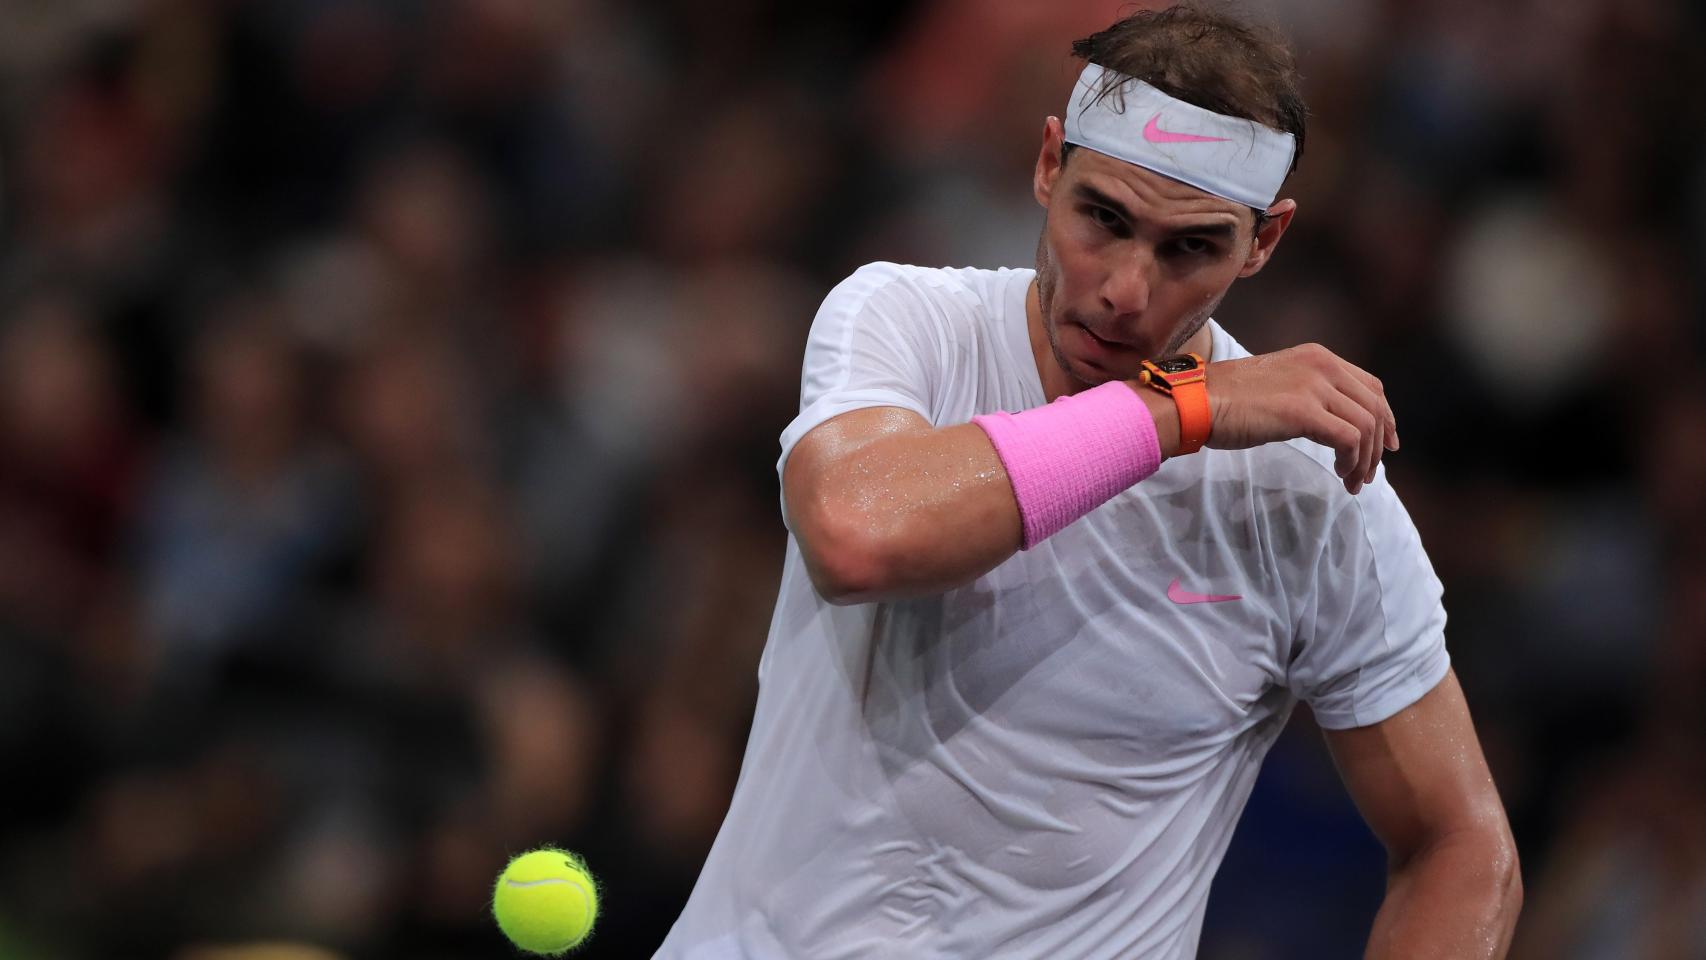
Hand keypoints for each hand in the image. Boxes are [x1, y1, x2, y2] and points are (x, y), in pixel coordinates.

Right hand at [1202, 343, 1398, 493]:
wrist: (1197, 401)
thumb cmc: (1225, 400)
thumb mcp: (1278, 387)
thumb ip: (1307, 395)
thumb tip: (1330, 424)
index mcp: (1318, 357)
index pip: (1371, 386)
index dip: (1385, 417)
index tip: (1386, 444)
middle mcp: (1323, 365)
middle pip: (1375, 407)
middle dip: (1378, 446)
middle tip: (1368, 474)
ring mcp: (1314, 386)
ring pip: (1367, 426)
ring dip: (1365, 460)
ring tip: (1352, 481)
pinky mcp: (1304, 411)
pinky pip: (1349, 439)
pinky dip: (1351, 461)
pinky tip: (1340, 473)